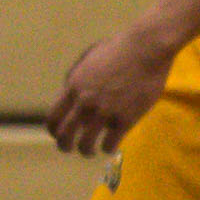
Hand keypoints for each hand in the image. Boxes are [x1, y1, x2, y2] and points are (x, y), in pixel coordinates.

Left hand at [48, 24, 176, 156]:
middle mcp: (84, 102)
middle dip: (64, 146)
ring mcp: (104, 112)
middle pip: (64, 135)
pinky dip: (108, 149)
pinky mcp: (124, 119)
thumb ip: (78, 79)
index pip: (53, 117)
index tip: (58, 135)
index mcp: (73, 86)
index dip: (53, 130)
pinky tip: (111, 146)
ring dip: (87, 151)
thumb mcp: (88, 61)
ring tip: (91, 151)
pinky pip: (109, 145)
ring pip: (85, 145)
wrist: (146, 48)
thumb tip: (71, 94)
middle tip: (70, 149)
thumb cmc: (118, 49)